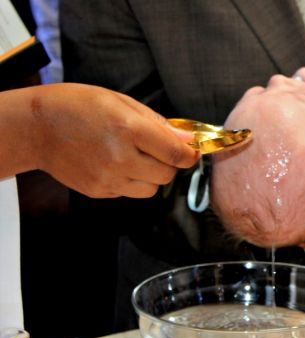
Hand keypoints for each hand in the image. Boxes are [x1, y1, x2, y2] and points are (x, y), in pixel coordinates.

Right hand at [34, 83, 199, 197]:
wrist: (37, 128)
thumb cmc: (79, 106)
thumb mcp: (121, 101)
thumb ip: (157, 123)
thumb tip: (186, 139)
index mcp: (129, 129)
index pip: (175, 153)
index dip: (190, 155)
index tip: (191, 151)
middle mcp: (120, 158)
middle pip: (167, 175)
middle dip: (170, 164)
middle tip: (158, 150)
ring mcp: (108, 178)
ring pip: (151, 189)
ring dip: (152, 176)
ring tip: (135, 157)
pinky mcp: (98, 191)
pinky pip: (130, 193)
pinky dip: (131, 181)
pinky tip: (115, 164)